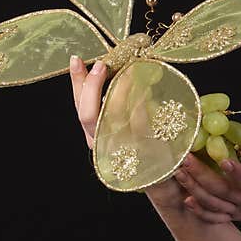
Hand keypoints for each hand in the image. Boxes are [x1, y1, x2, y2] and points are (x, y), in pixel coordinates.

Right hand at [68, 54, 186, 214]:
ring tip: (129, 69)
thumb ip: (117, 105)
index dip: (76, 84)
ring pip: (113, 117)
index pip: (79, 108)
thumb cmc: (145, 149)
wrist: (164, 181)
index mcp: (95, 138)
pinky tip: (145, 87)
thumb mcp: (125, 126)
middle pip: (87, 115)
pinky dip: (140, 102)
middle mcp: (103, 146)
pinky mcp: (143, 153)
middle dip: (91, 86)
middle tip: (102, 64)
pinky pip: (139, 123)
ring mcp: (122, 151)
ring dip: (120, 89)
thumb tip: (119, 70)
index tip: (77, 60)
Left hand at [174, 134, 240, 233]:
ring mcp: (239, 210)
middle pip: (221, 191)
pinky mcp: (234, 216)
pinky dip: (199, 211)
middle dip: (200, 175)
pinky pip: (214, 216)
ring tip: (179, 174)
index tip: (222, 160)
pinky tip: (186, 199)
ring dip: (194, 189)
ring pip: (213, 203)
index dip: (235, 172)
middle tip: (185, 159)